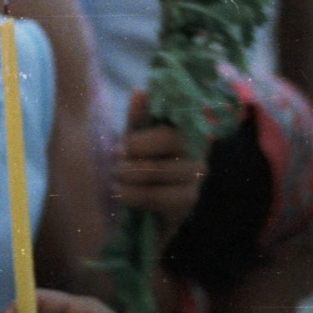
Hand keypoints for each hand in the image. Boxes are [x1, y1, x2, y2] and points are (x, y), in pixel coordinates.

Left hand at [114, 91, 205, 232]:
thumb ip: (137, 120)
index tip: (123, 144)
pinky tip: (121, 195)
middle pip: (171, 139)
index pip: (176, 114)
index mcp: (186, 130)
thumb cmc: (140, 173)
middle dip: (136, 149)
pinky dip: (134, 195)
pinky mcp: (187, 204)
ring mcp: (195, 179)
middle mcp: (198, 151)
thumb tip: (140, 93)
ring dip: (131, 174)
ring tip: (114, 181)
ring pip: (162, 170)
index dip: (147, 126)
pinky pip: (160, 197)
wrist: (143, 219)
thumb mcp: (135, 144)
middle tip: (116, 162)